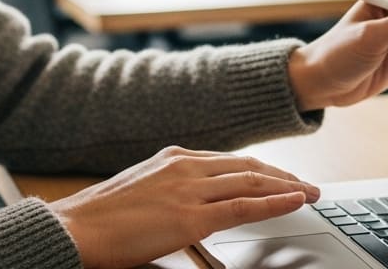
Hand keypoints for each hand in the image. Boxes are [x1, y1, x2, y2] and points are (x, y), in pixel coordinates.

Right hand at [48, 146, 319, 267]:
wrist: (75, 228)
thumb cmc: (99, 218)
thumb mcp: (140, 189)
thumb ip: (169, 189)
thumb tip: (188, 203)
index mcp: (174, 158)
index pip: (230, 161)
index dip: (261, 169)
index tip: (281, 177)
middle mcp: (186, 166)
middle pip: (248, 167)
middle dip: (283, 176)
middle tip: (308, 186)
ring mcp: (190, 190)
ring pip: (253, 182)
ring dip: (288, 187)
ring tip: (313, 193)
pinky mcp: (191, 217)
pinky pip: (245, 207)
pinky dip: (276, 202)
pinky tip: (296, 202)